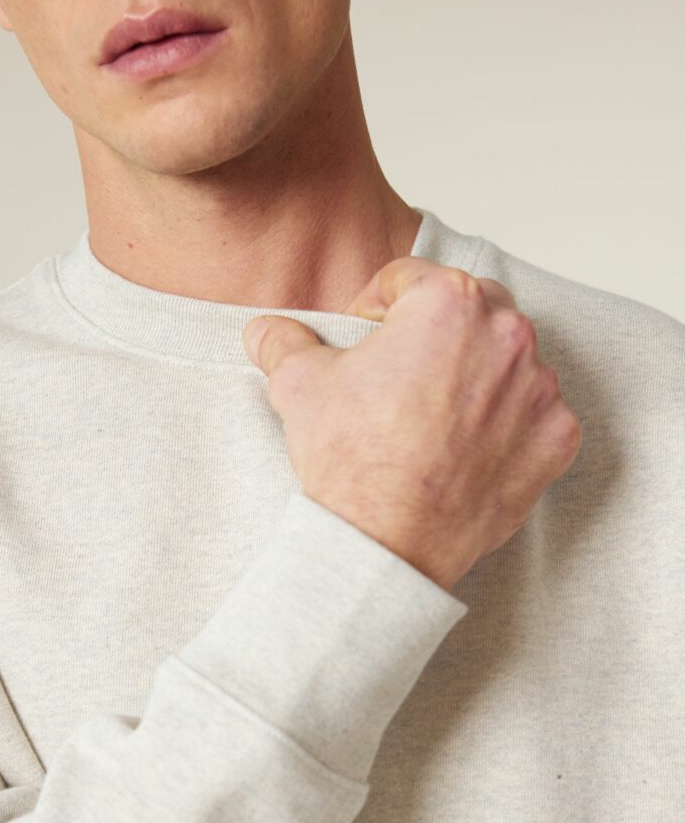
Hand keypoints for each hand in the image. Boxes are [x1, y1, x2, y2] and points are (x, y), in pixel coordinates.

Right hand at [241, 257, 581, 590]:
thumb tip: (265, 330)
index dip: (376, 306)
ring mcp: (541, 388)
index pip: (409, 278)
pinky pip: (535, 413)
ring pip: (508, 359)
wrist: (385, 543)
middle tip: (401, 372)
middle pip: (470, 308)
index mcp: (448, 302)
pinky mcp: (557, 438)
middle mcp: (508, 334)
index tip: (366, 337)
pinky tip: (467, 446)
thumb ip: (284, 341)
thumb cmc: (349, 458)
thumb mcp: (298, 385)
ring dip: (475, 373)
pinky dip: (508, 422)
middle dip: (435, 330)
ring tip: (433, 414)